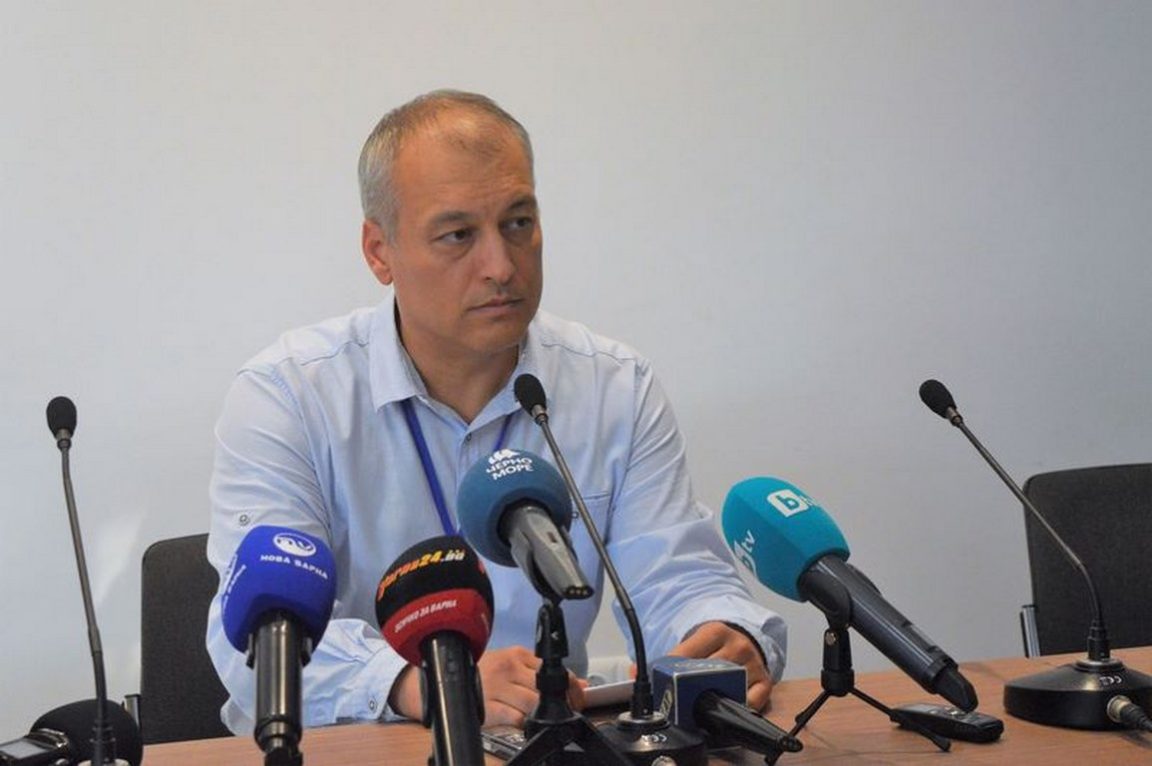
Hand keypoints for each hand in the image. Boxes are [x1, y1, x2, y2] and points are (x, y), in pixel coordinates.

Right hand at [388, 645, 586, 726]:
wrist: (441, 681)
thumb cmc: (479, 674)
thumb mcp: (508, 665)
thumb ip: (536, 673)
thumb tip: (576, 685)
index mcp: (515, 654)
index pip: (552, 669)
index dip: (570, 685)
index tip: (579, 696)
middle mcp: (508, 667)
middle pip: (546, 687)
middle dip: (562, 703)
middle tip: (569, 713)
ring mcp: (497, 687)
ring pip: (534, 703)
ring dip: (545, 714)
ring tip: (549, 720)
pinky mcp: (487, 706)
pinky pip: (515, 718)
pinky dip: (525, 723)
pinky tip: (527, 726)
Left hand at [668, 622, 774, 712]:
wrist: (745, 641)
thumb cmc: (716, 647)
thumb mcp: (696, 644)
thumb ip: (672, 659)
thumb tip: (641, 673)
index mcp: (715, 631)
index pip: (688, 653)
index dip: (673, 671)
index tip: (664, 684)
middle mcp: (738, 645)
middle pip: (708, 672)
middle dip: (691, 688)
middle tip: (678, 700)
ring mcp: (753, 663)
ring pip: (728, 688)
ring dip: (714, 699)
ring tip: (700, 706)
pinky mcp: (766, 681)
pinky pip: (750, 702)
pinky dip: (737, 707)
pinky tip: (725, 706)